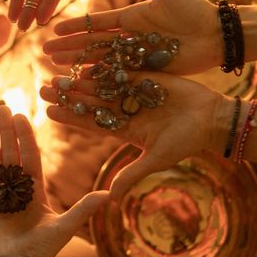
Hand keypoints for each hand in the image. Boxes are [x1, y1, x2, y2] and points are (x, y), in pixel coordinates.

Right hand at [0, 106, 108, 256]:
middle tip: (1, 109)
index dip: (25, 136)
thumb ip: (84, 208)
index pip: (29, 156)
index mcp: (34, 190)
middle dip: (6, 131)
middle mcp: (15, 189)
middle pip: (10, 153)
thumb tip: (109, 193)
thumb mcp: (66, 226)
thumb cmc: (43, 250)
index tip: (21, 116)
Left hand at [40, 72, 228, 199]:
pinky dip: (102, 64)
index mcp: (124, 129)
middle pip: (90, 101)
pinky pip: (120, 68)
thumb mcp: (157, 159)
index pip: (90, 122)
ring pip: (100, 83)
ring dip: (79, 78)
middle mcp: (125, 110)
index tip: (48, 112)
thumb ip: (132, 174)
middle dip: (67, 95)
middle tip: (43, 87)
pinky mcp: (146, 75)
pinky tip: (83, 58)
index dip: (70, 117)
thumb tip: (110, 198)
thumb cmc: (187, 141)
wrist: (212, 118)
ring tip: (57, 71)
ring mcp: (134, 92)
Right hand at [43, 0, 220, 74]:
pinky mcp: (147, 70)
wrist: (217, 35)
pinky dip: (101, 78)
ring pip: (101, 60)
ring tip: (56, 67)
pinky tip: (83, 81)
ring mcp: (136, 55)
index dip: (76, 26)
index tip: (54, 28)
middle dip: (68, 48)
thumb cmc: (194, 11)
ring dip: (78, 63)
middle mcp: (129, 38)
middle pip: (92, 43)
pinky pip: (120, 75)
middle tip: (45, 53)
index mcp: (131, 17)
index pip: (96, 22)